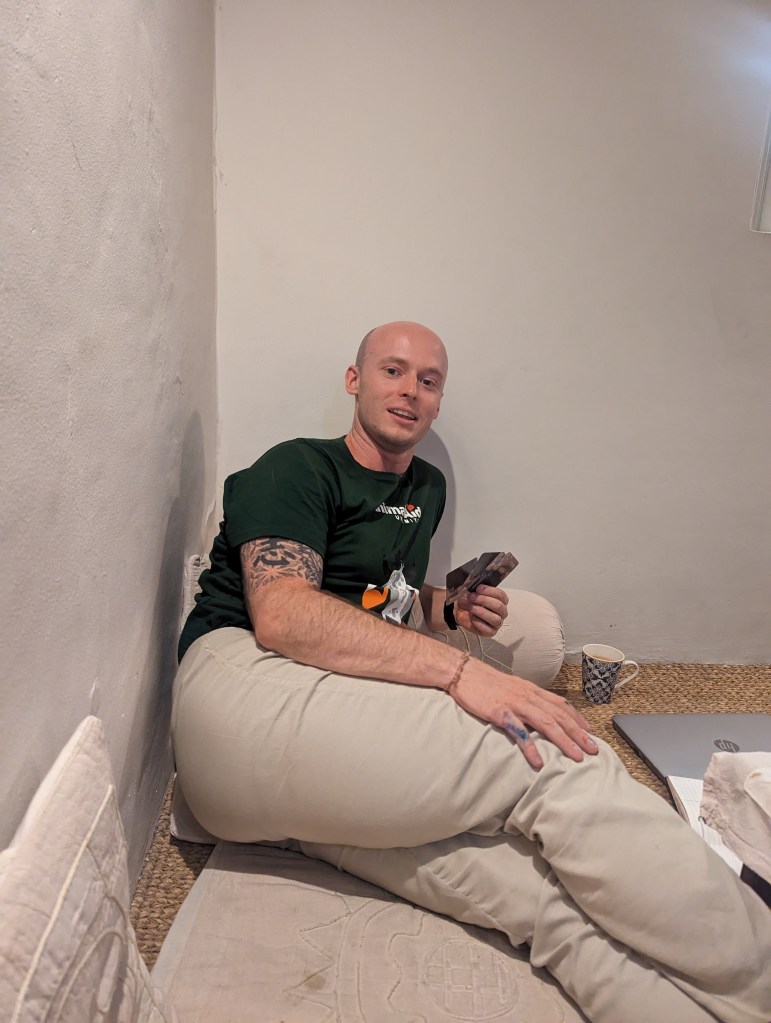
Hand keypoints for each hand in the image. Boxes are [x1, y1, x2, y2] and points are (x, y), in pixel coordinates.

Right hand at [449, 658, 597, 769]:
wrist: (464, 672)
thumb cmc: (486, 682)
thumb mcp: (513, 687)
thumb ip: (529, 700)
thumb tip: (542, 714)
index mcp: (532, 690)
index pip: (562, 705)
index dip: (578, 719)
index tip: (590, 733)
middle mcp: (528, 696)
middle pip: (559, 716)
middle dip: (579, 734)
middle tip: (594, 750)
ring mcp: (515, 704)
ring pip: (546, 723)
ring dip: (564, 741)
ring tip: (576, 757)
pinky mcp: (500, 712)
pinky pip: (518, 731)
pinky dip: (530, 746)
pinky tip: (538, 760)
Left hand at [454, 585, 508, 637]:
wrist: (461, 612)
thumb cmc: (470, 602)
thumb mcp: (471, 593)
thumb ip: (473, 590)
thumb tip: (471, 589)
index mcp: (501, 600)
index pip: (501, 595)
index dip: (490, 591)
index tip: (478, 588)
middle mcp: (502, 611)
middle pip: (499, 606)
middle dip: (484, 600)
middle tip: (472, 597)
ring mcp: (497, 623)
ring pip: (495, 618)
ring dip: (482, 612)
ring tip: (471, 608)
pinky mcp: (491, 632)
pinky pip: (488, 629)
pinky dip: (479, 623)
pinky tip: (472, 617)